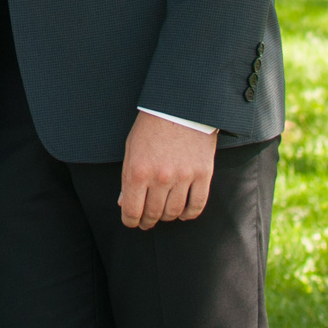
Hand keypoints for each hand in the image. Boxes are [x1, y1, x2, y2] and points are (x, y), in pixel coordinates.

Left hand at [119, 112, 216, 229]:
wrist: (180, 106)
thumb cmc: (151, 125)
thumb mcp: (131, 148)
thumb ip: (127, 178)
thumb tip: (124, 203)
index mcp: (138, 171)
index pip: (132, 211)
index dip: (131, 221)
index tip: (132, 222)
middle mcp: (160, 178)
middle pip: (153, 214)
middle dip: (147, 221)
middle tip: (147, 222)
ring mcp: (183, 177)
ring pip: (174, 212)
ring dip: (167, 217)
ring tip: (163, 214)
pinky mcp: (203, 174)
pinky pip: (197, 205)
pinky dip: (189, 214)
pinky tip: (182, 213)